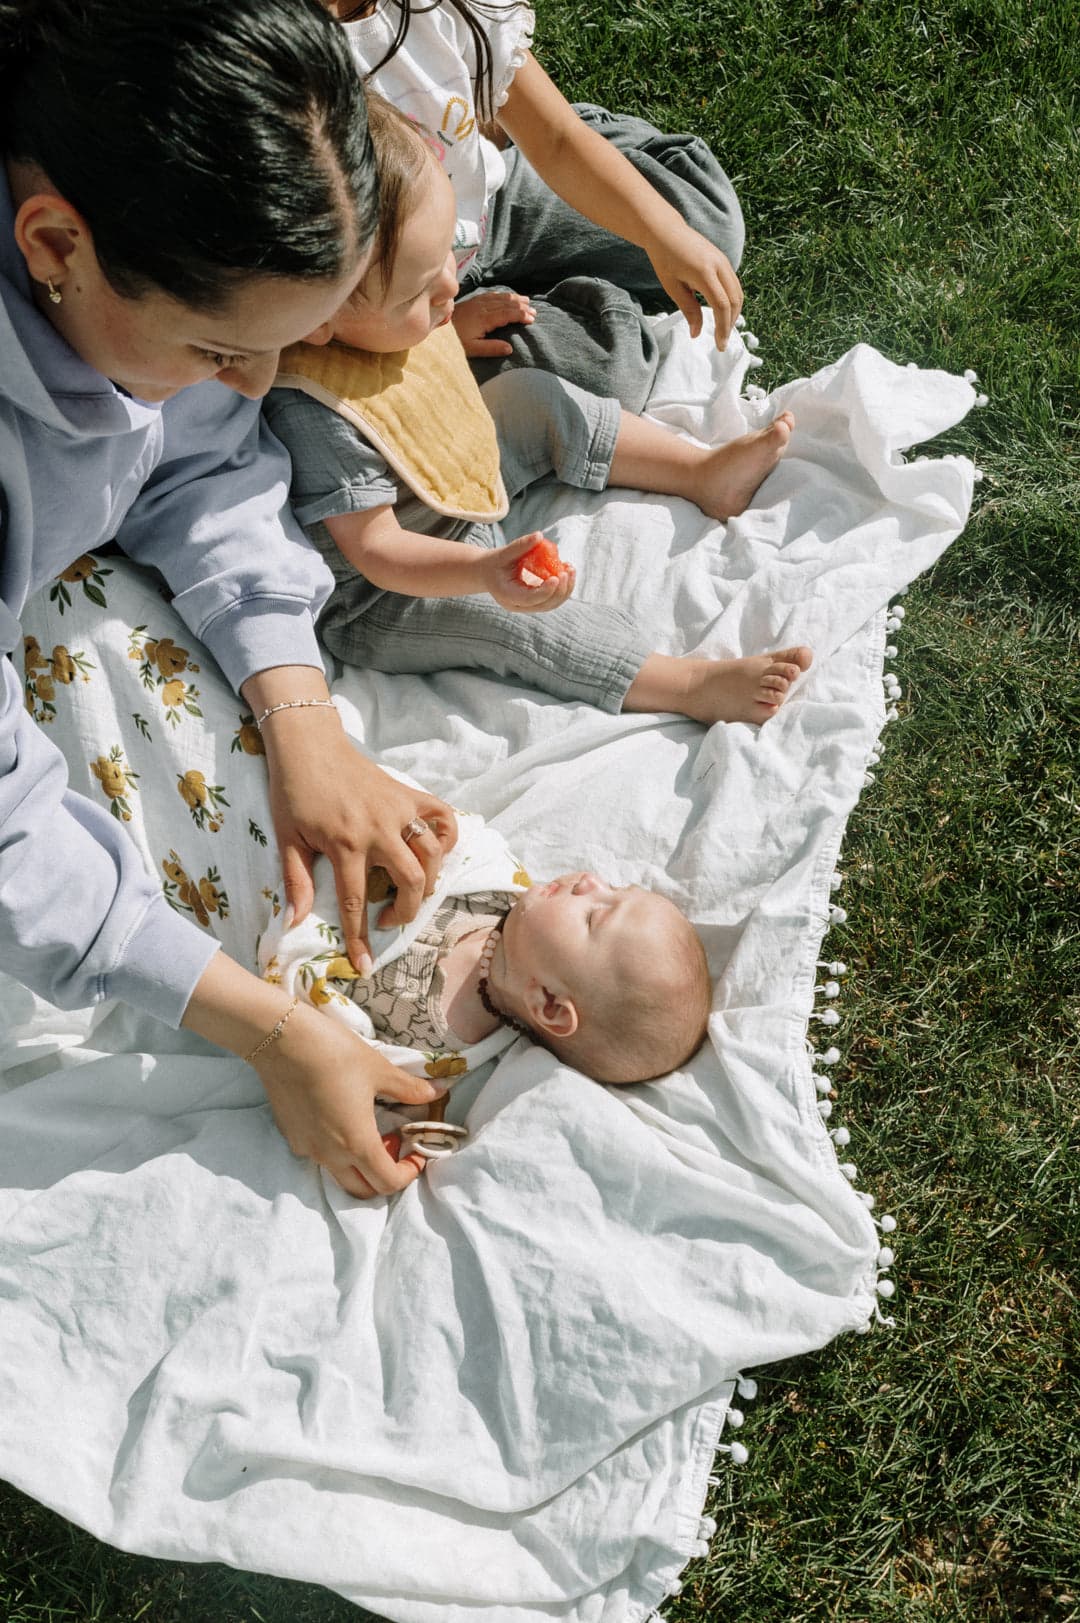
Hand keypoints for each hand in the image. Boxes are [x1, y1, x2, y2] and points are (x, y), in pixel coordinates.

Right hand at [255, 1002, 438, 1196]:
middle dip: (384, 1177)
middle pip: (362, 1189)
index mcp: (357, 1143)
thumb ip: (410, 1089)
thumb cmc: (334, 1053)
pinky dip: (336, 1150)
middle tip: (393, 1144)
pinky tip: (340, 1116)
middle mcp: (330, 1155)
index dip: (409, 1172)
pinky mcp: (291, 1136)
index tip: (416, 1150)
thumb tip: (439, 1091)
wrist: (281, 1040)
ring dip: (359, 1165)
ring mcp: (307, 1148)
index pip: (388, 1183)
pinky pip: (319, 1155)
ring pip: (339, 1174)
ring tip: (368, 1128)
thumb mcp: (379, 1069)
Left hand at [260, 710, 456, 969]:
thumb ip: (296, 881)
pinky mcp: (409, 795)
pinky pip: (443, 817)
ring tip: (407, 890)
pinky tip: (434, 852)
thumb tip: (293, 923)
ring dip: (427, 881)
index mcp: (346, 844)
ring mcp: (400, 810)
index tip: (365, 966)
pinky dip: (446, 837)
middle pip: (411, 882)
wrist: (309, 746)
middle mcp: (379, 829)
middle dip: (404, 912)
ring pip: (432, 856)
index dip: (360, 938)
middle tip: (386, 919)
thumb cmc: (294, 793)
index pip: (356, 902)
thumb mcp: (288, 839)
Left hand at [452, 288, 536, 356]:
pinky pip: (493, 294)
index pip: (507, 314)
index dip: (521, 315)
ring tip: (527, 301)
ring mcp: (478, 301)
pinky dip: (504, 295)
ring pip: (501, 297)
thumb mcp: (472, 349)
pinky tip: (509, 296)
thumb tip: (510, 348)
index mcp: (484, 318)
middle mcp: (483, 307)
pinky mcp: (474, 300)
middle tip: (534, 312)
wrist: (438, 327)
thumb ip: (491, 348)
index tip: (532, 319)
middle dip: (522, 307)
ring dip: (515, 299)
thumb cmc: (455, 341)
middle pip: (507, 304)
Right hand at [481, 531, 575, 612]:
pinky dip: (563, 586)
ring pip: (552, 603)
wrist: (488, 574)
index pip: (530, 598)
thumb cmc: (494, 562)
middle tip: (568, 570)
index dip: (545, 590)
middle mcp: (518, 605)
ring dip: (566, 588)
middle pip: (545, 604)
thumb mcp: (502, 553)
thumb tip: (539, 536)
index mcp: (507, 595)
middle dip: (560, 589)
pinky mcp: (536, 601)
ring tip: (571, 569)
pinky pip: (553, 598)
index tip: (557, 577)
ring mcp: (528, 605)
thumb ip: (520, 546)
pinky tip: (567, 571)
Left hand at [645, 222, 742, 348]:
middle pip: (734, 301)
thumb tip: (697, 333)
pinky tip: (723, 311)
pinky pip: (733, 284)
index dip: (722, 327)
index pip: (721, 306)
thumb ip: (688, 310)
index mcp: (705, 273)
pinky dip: (732, 300)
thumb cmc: (665, 258)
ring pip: (737, 292)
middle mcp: (719, 265)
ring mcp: (723, 261)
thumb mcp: (673, 287)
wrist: (666, 231)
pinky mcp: (723, 260)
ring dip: (734, 313)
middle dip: (730, 323)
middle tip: (722, 341)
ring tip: (723, 328)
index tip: (720, 345)